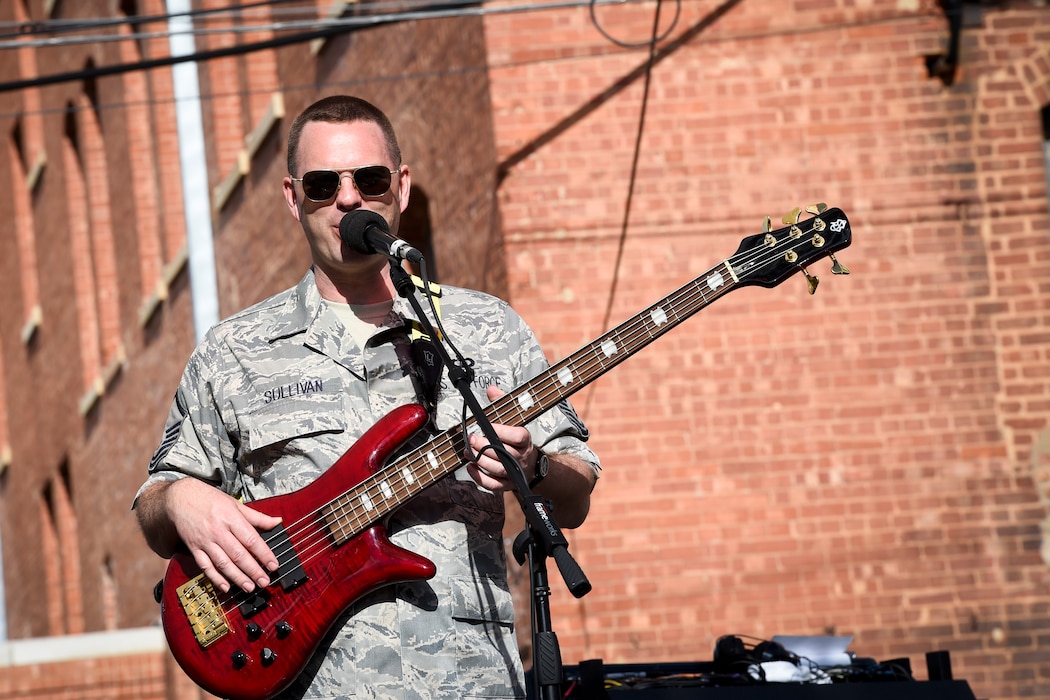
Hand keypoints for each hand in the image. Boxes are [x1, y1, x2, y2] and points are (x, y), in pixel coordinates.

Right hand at [165, 478, 282, 593]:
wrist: (179, 498)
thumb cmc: (209, 499)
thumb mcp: (235, 504)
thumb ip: (257, 516)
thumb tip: (277, 521)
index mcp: (231, 518)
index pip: (251, 539)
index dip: (264, 554)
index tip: (273, 565)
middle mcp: (218, 531)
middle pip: (238, 554)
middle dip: (253, 570)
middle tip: (265, 581)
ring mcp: (205, 541)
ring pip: (223, 563)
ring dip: (237, 577)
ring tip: (250, 587)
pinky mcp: (194, 549)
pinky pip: (205, 566)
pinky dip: (215, 578)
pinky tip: (225, 587)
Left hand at [464, 386, 537, 491]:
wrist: (531, 465)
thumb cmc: (518, 440)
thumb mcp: (514, 419)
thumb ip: (502, 404)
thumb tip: (491, 389)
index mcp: (525, 440)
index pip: (518, 436)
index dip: (502, 431)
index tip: (487, 426)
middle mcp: (521, 457)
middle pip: (504, 453)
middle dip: (485, 446)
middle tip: (471, 439)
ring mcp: (515, 472)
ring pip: (498, 468)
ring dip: (480, 460)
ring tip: (468, 452)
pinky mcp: (507, 484)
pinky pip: (494, 485)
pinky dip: (480, 478)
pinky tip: (471, 467)